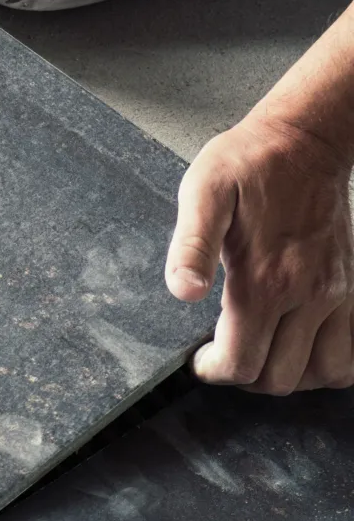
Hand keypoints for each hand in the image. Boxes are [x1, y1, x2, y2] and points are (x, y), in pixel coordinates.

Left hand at [166, 113, 353, 392]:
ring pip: (323, 373)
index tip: (200, 358)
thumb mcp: (202, 193)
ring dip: (289, 376)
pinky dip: (326, 364)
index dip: (214, 371)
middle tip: (224, 354)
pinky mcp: (352, 288)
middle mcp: (308, 295)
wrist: (306, 142)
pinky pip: (351, 352)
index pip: (242, 362)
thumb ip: (190, 246)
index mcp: (266, 279)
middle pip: (280, 378)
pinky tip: (298, 348)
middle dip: (245, 376)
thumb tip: (183, 291)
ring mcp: (337, 294)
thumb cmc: (248, 164)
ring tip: (259, 354)